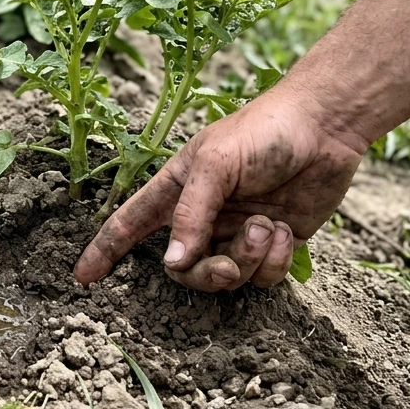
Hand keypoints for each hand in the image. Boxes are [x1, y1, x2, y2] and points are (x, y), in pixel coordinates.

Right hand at [73, 85, 367, 291]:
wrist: (327, 128)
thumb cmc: (263, 133)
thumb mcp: (215, 165)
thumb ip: (190, 215)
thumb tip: (172, 261)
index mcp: (177, 189)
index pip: (129, 225)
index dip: (104, 251)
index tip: (83, 279)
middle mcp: (203, 215)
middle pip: (181, 267)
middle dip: (203, 274)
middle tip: (225, 267)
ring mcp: (237, 232)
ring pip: (226, 277)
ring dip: (247, 259)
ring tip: (266, 226)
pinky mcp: (273, 244)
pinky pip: (262, 278)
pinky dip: (273, 261)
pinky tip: (284, 231)